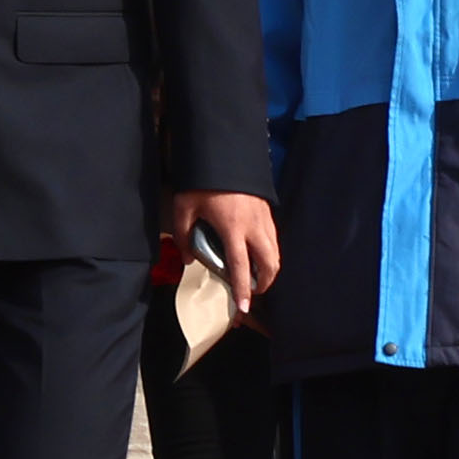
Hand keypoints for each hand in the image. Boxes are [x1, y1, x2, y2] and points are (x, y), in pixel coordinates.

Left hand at [172, 189, 279, 315]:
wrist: (223, 151)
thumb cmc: (201, 180)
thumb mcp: (184, 206)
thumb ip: (183, 235)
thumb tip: (189, 258)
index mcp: (233, 228)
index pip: (241, 267)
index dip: (242, 290)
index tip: (244, 308)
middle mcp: (254, 226)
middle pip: (269, 264)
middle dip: (264, 283)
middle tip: (251, 291)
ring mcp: (264, 217)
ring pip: (275, 252)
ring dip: (268, 268)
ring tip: (254, 275)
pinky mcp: (268, 210)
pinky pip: (274, 239)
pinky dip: (269, 252)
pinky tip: (255, 252)